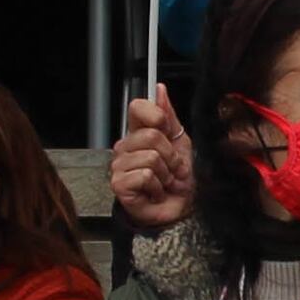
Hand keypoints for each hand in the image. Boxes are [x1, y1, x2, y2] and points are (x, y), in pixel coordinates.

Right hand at [108, 92, 191, 228]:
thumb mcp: (180, 143)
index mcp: (138, 133)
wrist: (179, 209)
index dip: (157, 116)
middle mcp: (125, 147)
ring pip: (151, 157)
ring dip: (166, 173)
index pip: (138, 107)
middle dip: (171, 155)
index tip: (167, 131)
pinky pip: (145, 175)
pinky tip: (155, 192)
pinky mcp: (119, 184)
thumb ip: (169, 116)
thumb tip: (159, 89)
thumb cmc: (177, 179)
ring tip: (164, 182)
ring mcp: (119, 166)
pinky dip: (158, 186)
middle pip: (152, 135)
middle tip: (171, 168)